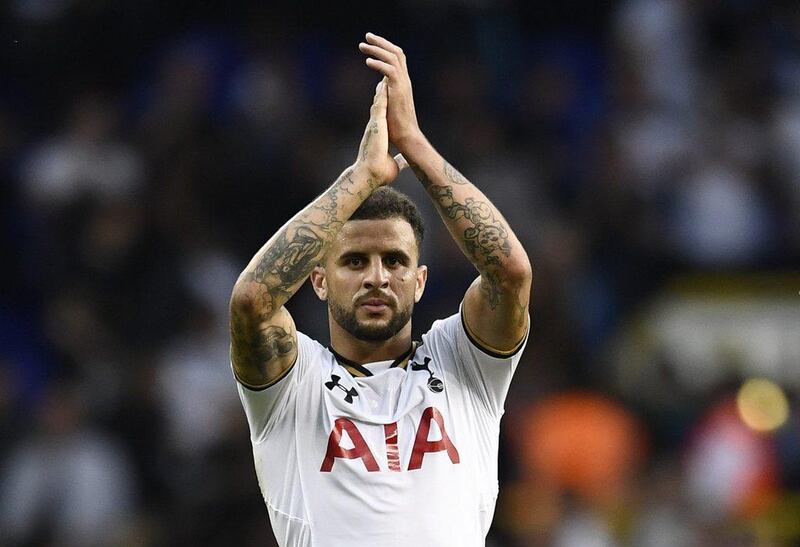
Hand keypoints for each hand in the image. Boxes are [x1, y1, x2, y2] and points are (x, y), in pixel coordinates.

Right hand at [355, 79, 406, 183]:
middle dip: (382, 93)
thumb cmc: (379, 173)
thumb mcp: (393, 164)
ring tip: (384, 75)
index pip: (382, 117)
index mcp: (379, 135)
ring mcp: (374, 125)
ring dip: (381, 89)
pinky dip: (381, 94)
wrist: (370, 175)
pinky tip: (383, 83)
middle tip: (384, 78)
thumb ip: (399, 160)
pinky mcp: (375, 125)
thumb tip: (405, 162)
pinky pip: (378, 105)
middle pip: (379, 106)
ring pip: (378, 102)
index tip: (389, 97)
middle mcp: (375, 127)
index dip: (385, 106)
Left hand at [359, 33, 421, 151]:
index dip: (385, 48)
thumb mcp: (388, 103)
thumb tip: (380, 84)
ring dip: (377, 49)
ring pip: (393, 58)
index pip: (396, 58)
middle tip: (366, 36)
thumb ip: (384, 92)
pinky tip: (367, 61)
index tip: (371, 43)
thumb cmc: (397, 126)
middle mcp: (405, 80)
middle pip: (396, 52)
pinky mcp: (399, 90)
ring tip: (362, 46)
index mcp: (402, 82)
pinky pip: (390, 71)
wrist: (406, 137)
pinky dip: (379, 63)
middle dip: (381, 42)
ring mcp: (403, 84)